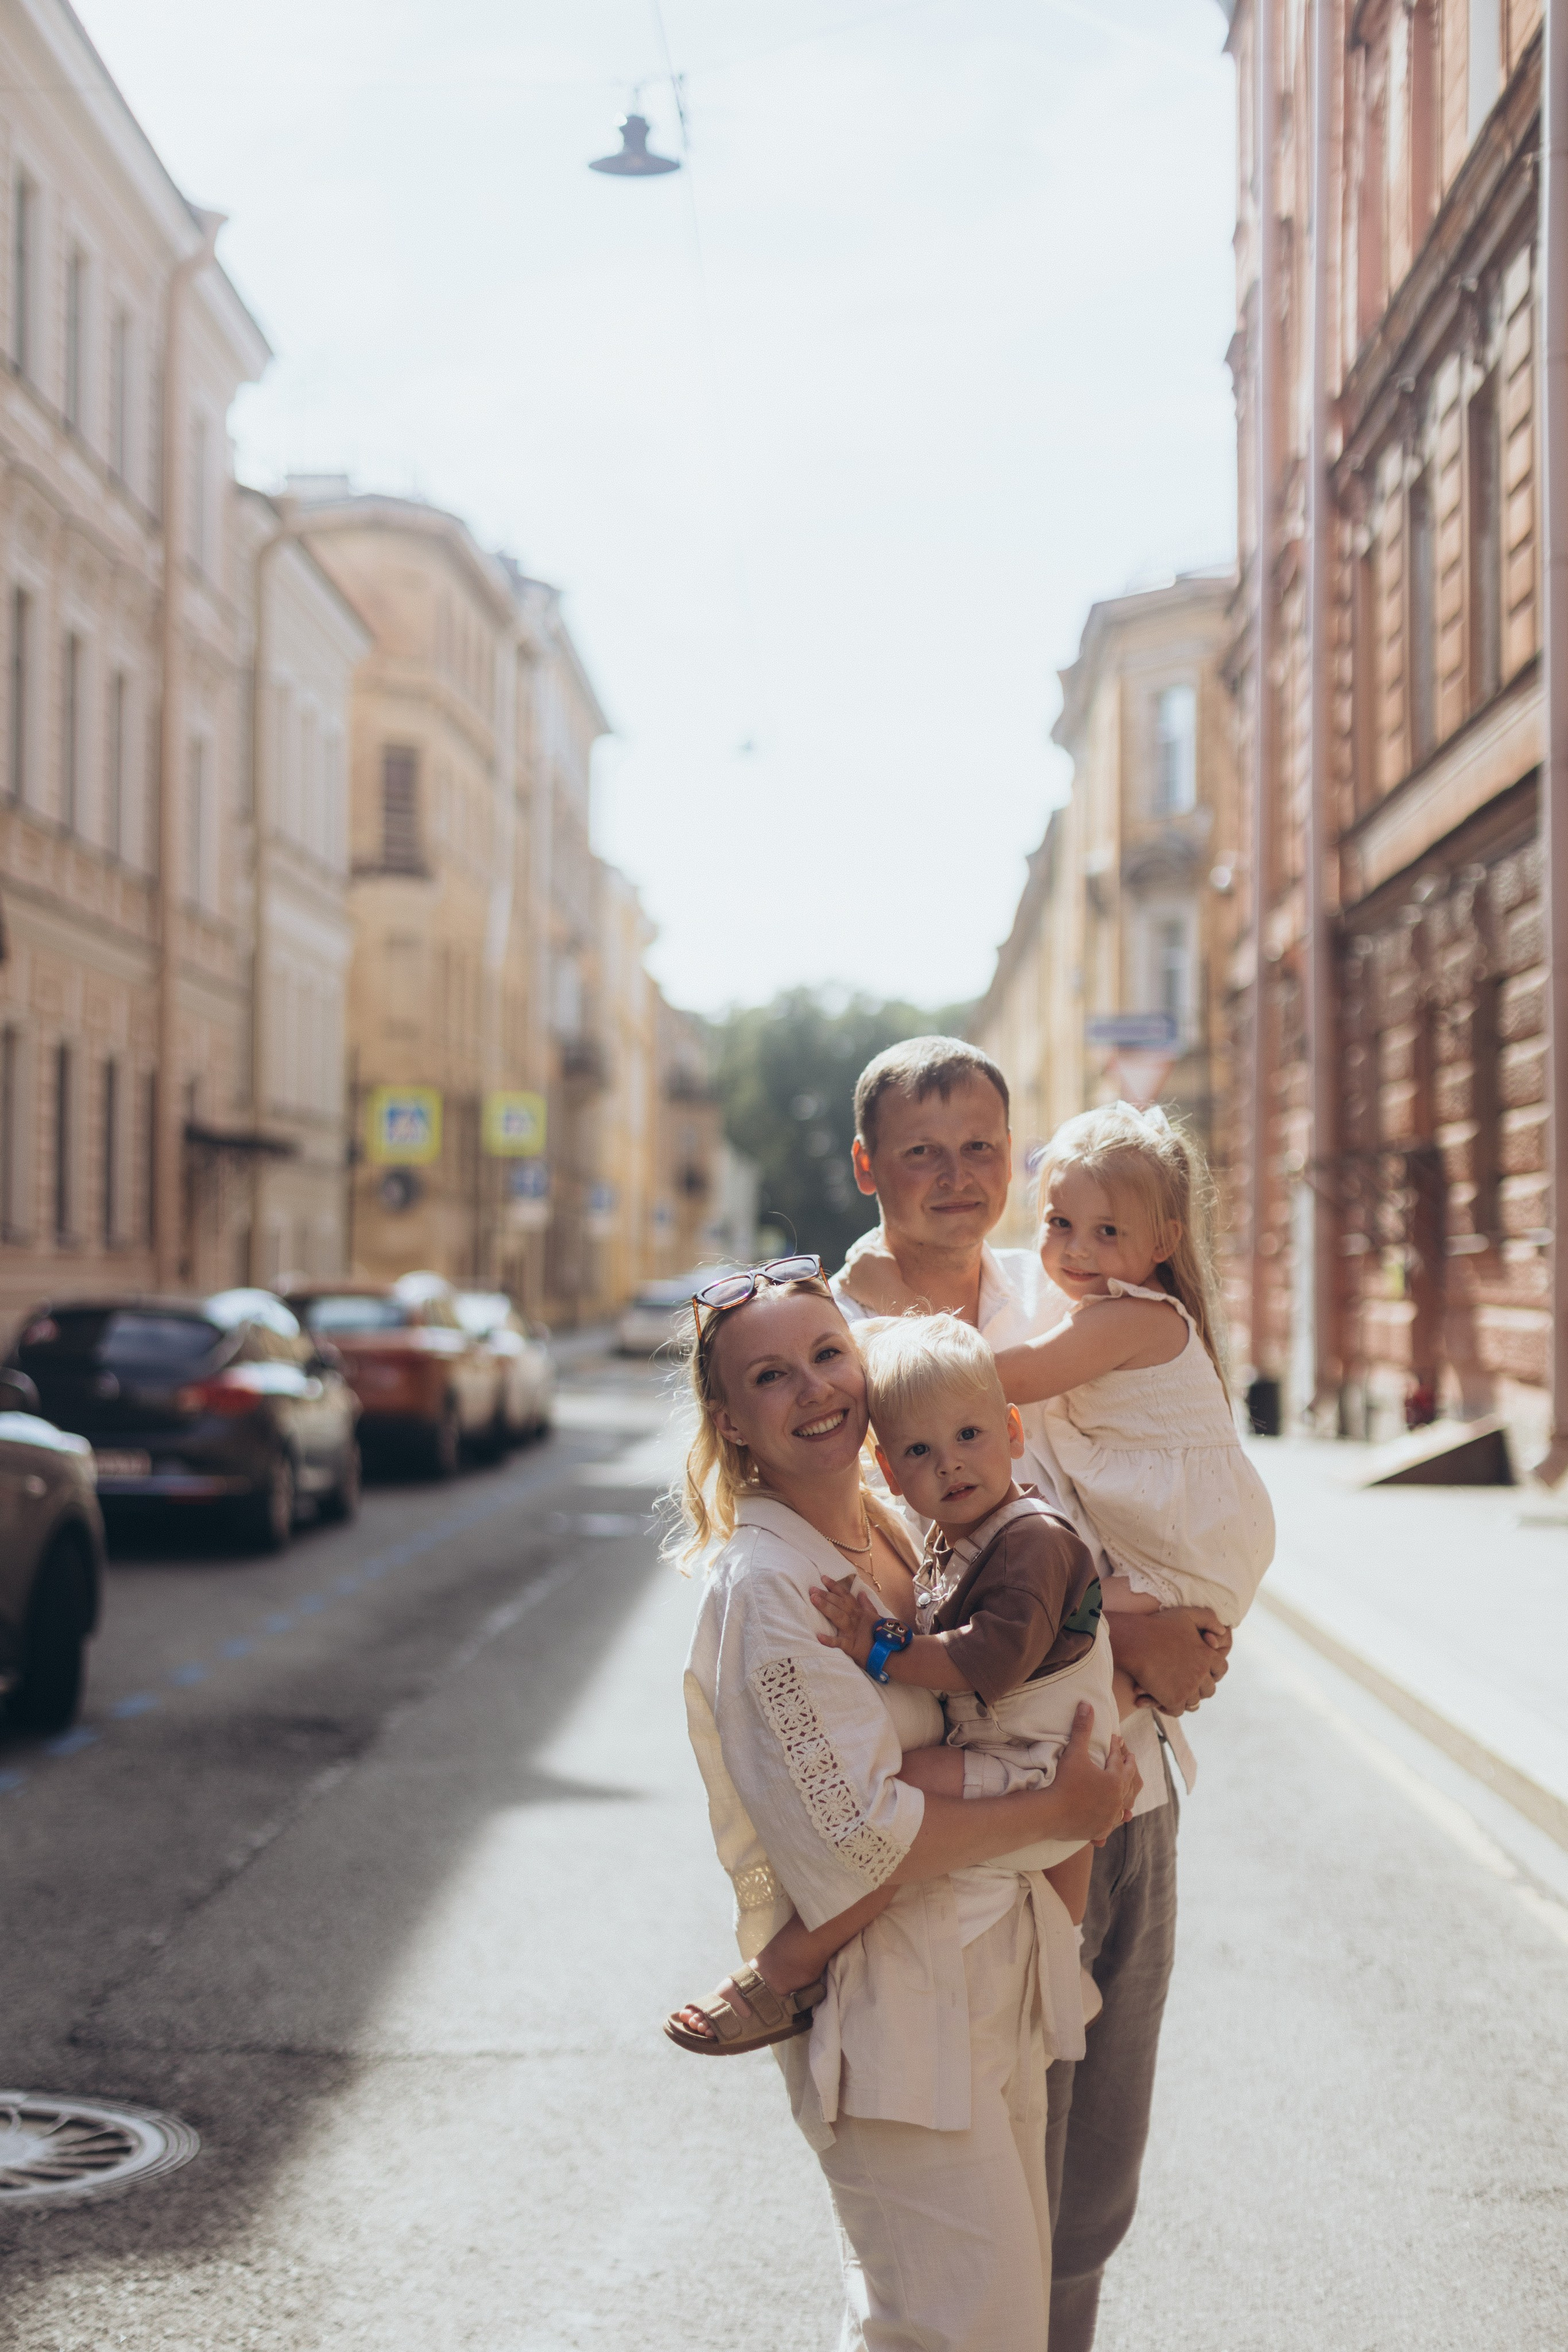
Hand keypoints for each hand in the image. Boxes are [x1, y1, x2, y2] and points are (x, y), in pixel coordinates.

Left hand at [810, 1573, 879, 1667]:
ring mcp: (852, 1631)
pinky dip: (830, 1640)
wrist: (890, 1653)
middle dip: (826, 1595)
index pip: (845, 1596)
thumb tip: (861, 1592)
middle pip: (839, 1604)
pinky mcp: (851, 1646)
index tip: (823, 1578)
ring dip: (826, 1607)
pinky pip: (840, 1643)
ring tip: (813, 1600)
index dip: (835, 1586)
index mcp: (859, 1612)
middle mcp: (855, 1619)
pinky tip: (819, 1637)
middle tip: (812, 1589)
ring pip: (838, 1616)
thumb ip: (866, 1605)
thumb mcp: (874, 1617)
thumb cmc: (880, 1635)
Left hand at [838, 1235, 927, 1317]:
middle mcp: (855, 1260)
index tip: (859, 1252)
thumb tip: (870, 1243)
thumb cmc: (892, 1274)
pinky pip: (841, 1279)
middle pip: (850, 1255)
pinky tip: (850, 1281)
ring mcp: (850, 1273)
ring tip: (857, 1273)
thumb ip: (877, 1247)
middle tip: (857, 1262)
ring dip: (850, 1268)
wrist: (888, 1293)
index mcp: (865, 1251)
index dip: (859, 1249)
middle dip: (853, 1257)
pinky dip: (844, 1279)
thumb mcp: (887, 1255)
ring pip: (846, 1267)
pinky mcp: (847, 1285)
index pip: (858, 1247)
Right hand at [1039, 1703, 1141, 1845]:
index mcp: (1115, 1780)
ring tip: (1127, 1789)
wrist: (1050, 1813)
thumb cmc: (1064, 1781)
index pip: (1119, 1759)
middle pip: (1130, 1781)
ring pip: (1125, 1804)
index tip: (1116, 1739)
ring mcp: (1110, 1817)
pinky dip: (1115, 1818)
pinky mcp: (1101, 1830)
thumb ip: (1082, 1728)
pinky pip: (1112, 1824)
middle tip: (1129, 1758)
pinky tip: (1115, 1817)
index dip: (1117, 1747)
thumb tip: (1086, 1703)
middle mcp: (1118, 1800)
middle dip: (1129, 1767)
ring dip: (1127, 1794)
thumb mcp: (1075, 1752)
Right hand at [1109, 1606, 1230, 1714]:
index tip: (1205, 1674)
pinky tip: (1161, 1701)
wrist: (1135, 1642)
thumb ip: (1208, 1618)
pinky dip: (1171, 1707)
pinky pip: (1178, 1711)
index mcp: (1207, 1655)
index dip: (1214, 1672)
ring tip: (1173, 1693)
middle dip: (1200, 1688)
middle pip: (1209, 1690)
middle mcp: (1201, 1673)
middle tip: (1186, 1685)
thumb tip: (1221, 1630)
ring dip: (1185, 1698)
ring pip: (1194, 1702)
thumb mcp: (1186, 1614)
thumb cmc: (1158, 1626)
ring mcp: (1188, 1688)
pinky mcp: (1174, 1699)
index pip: (1221, 1669)